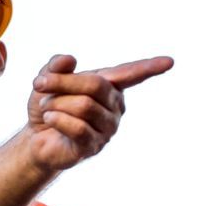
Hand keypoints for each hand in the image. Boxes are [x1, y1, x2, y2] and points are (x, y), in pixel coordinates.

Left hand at [24, 52, 172, 174]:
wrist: (36, 137)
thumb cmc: (49, 105)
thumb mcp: (47, 80)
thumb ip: (56, 67)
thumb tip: (70, 60)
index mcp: (109, 86)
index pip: (132, 74)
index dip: (150, 67)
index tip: (170, 61)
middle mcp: (114, 106)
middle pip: (94, 85)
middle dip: (62, 82)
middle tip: (39, 84)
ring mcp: (107, 128)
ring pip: (83, 106)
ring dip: (55, 104)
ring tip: (47, 109)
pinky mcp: (94, 146)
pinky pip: (77, 127)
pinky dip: (56, 120)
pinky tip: (49, 121)